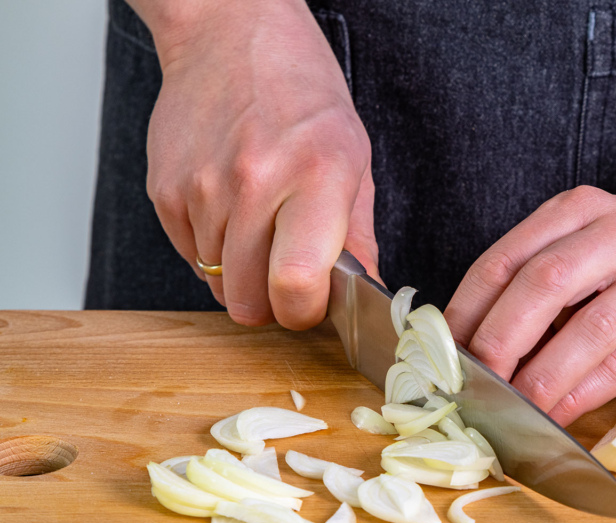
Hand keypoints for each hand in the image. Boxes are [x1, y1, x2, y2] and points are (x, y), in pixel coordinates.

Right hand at [144, 0, 376, 328]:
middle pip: (248, 299)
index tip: (311, 304)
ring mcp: (203, 187)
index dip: (304, 312)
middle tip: (287, 274)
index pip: (296, 283)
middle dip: (271, 303)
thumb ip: (359, 238)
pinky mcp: (165, 190)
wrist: (230, 36)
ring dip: (240, 274)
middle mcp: (255, 181)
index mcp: (317, 175)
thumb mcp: (353, 160)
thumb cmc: (302, 97)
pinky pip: (189, 257)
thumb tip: (369, 297)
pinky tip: (231, 209)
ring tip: (260, 226)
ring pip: (217, 283)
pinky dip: (212, 249)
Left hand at [444, 165, 615, 425]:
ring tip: (510, 410)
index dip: (467, 309)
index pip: (509, 258)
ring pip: (591, 329)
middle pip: (546, 285)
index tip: (442, 353)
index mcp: (582, 210)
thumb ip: (534, 282)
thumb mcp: (584, 246)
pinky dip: (582, 394)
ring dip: (541, 377)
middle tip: (471, 385)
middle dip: (499, 341)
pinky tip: (555, 414)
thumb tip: (466, 346)